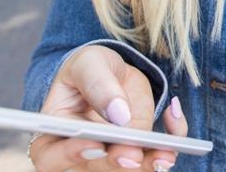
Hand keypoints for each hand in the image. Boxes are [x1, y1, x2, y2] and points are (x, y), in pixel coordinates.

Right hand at [29, 45, 187, 171]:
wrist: (112, 70)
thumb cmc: (90, 68)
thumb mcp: (90, 64)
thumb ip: (99, 85)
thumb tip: (119, 114)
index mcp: (56, 132)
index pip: (50, 156)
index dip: (70, 155)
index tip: (95, 145)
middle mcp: (81, 152)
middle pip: (95, 168)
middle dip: (117, 162)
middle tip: (134, 154)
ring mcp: (111, 153)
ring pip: (129, 168)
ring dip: (149, 163)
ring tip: (167, 152)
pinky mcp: (138, 148)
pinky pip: (155, 154)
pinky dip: (171, 139)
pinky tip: (174, 115)